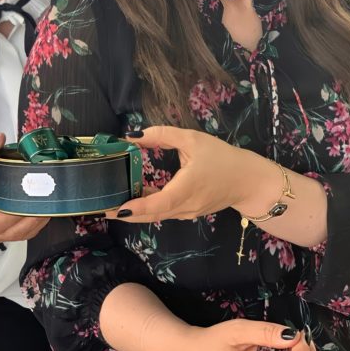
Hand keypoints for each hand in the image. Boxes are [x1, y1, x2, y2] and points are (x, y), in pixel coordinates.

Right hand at [0, 133, 49, 242]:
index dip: (12, 215)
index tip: (28, 198)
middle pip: (10, 232)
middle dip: (32, 217)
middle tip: (48, 197)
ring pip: (18, 235)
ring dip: (37, 221)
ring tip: (51, 201)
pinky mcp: (3, 231)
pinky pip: (21, 232)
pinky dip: (35, 223)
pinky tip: (44, 207)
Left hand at [106, 125, 261, 221]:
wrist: (249, 181)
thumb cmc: (222, 157)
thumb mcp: (193, 139)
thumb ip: (163, 135)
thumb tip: (134, 135)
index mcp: (187, 189)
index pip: (158, 204)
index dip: (136, 208)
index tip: (115, 208)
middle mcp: (185, 207)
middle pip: (152, 214)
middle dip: (126, 213)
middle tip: (100, 207)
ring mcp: (187, 213)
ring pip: (157, 215)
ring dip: (135, 211)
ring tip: (111, 201)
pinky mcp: (189, 212)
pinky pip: (165, 212)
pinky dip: (148, 208)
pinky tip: (135, 197)